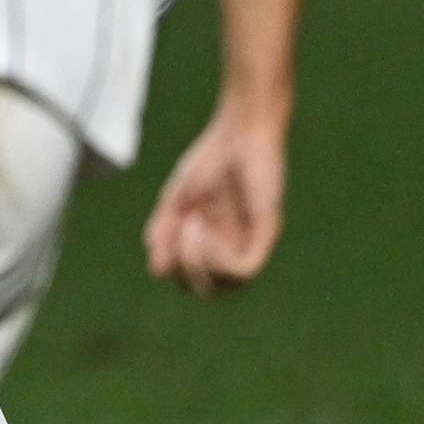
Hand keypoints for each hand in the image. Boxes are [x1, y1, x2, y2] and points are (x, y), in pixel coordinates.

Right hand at [143, 97, 288, 296]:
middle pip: (207, 291)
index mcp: (212, 244)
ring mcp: (250, 243)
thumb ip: (162, 233)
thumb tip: (157, 271)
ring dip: (198, 263)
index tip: (168, 231)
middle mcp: (233, 249)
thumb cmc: (210, 161)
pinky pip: (244, 271)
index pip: (192, 281)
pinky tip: (205, 230)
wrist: (239, 133)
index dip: (174, 268)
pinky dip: (217, 259)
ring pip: (225, 286)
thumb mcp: (175, 201)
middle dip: (184, 269)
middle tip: (182, 230)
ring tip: (194, 227)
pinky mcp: (266, 234)